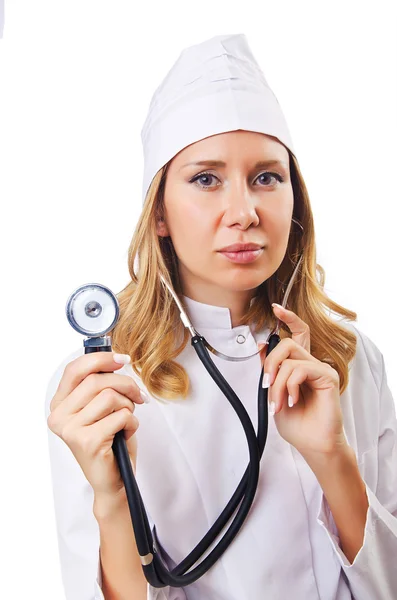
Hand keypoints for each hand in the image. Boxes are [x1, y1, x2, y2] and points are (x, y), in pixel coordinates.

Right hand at [47, 352, 144, 497]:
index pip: (75, 369)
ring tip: (126, 419)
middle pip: (96, 380)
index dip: (101, 359)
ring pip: (109, 396)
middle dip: (125, 384)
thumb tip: (117, 359)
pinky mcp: (88, 442)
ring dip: (128, 406)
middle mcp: (59, 416)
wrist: (113, 480)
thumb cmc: (110, 441)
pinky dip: (131, 422)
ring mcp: (71, 430)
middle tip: (137, 395)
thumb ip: (101, 384)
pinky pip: (120, 416)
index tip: (122, 359)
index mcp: (59, 404)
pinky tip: (125, 433)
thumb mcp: (102, 407)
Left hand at [258, 304, 348, 458]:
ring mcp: (320, 369)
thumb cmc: (297, 424)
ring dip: (277, 382)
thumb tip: (261, 346)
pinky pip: (300, 369)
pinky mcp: (328, 376)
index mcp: (299, 365)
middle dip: (269, 362)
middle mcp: (311, 363)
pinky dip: (289, 385)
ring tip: (278, 401)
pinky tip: (291, 400)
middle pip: (287, 342)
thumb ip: (269, 370)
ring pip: (289, 357)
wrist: (312, 444)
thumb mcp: (274, 393)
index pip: (297, 333)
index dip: (288, 318)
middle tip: (266, 384)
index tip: (276, 308)